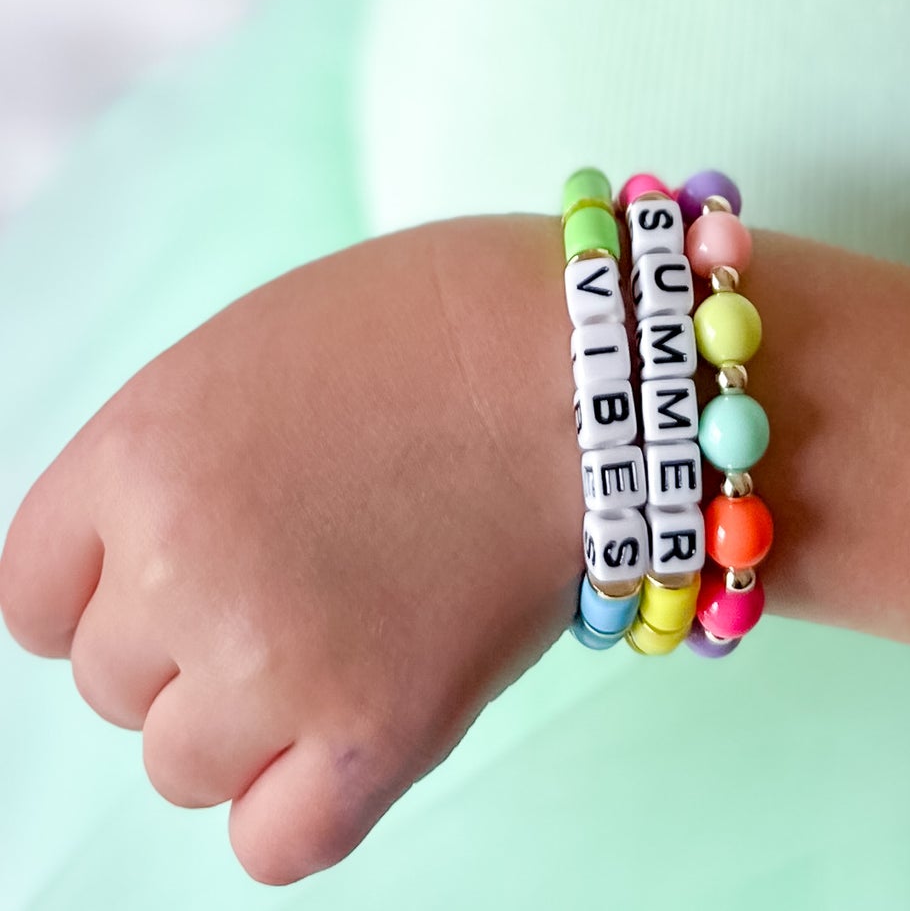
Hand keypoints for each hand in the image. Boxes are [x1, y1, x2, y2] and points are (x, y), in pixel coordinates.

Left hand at [0, 216, 577, 883]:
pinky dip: (303, 801)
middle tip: (303, 567)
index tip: (169, 571)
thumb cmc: (442, 323)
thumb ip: (169, 462)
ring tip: (345, 628)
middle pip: (114, 680)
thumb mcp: (254, 349)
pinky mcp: (378, 735)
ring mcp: (276, 662)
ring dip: (247, 717)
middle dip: (190, 638)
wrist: (598, 358)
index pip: (34, 595)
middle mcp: (180, 567)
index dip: (103, 587)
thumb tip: (130, 570)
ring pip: (182, 763)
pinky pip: (273, 842)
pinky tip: (353, 725)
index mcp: (140, 451)